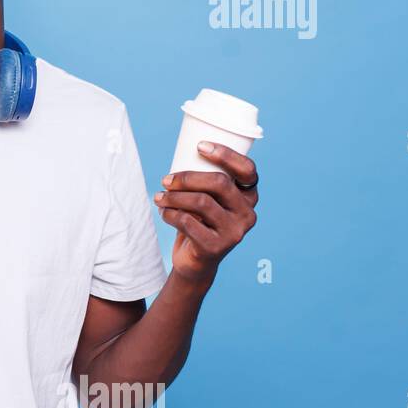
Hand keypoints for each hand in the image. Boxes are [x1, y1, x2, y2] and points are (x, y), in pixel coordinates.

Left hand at [153, 141, 259, 283]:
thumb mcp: (207, 199)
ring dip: (174, 197)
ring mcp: (234, 232)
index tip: (200, 146)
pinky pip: (188, 222)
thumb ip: (204, 182)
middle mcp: (247, 214)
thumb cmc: (199, 222)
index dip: (226, 154)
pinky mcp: (217, 247)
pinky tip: (164, 213)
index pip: (247, 170)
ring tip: (159, 197)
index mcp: (248, 197)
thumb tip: (183, 154)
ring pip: (201, 202)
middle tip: (166, 180)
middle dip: (187, 177)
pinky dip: (170, 214)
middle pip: (219, 183)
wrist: (195, 261)